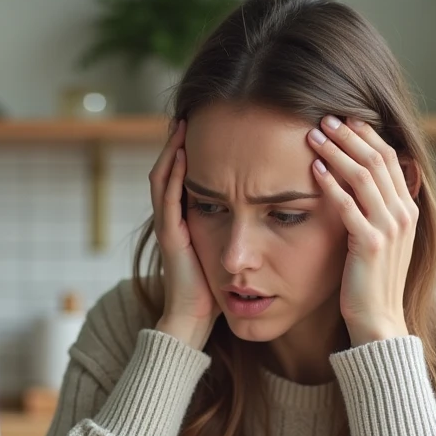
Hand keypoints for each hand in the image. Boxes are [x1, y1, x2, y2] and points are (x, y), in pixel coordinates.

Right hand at [150, 119, 219, 349]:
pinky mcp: (170, 236)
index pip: (187, 178)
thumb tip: (271, 212)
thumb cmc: (217, 293)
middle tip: (193, 114)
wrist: (196, 321)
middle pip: (172, 170)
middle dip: (180, 143)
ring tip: (185, 123)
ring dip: (173, 150)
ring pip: (164, 178)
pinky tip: (184, 153)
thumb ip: (241, 231)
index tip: (212, 128)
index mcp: (189, 221)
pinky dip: (174, 174)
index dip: (195, 153)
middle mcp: (175, 220)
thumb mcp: (232, 253)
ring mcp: (170, 226)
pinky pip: (168, 198)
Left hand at [307, 116, 418, 345]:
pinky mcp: (370, 244)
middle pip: (378, 160)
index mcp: (407, 209)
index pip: (390, 158)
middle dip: (349, 136)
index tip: (343, 119)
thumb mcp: (381, 239)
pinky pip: (349, 207)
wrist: (379, 320)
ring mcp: (389, 229)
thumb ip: (375, 209)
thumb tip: (358, 179)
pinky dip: (332, 186)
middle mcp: (403, 214)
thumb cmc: (372, 280)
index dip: (366, 135)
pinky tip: (315, 171)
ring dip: (337, 153)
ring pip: (364, 177)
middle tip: (324, 119)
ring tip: (314, 137)